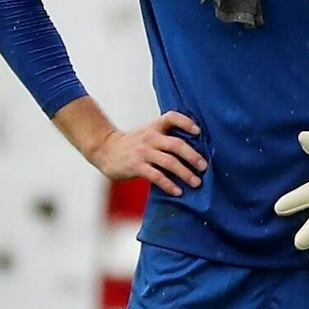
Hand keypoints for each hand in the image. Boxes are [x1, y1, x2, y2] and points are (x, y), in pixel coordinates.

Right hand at [84, 110, 203, 195]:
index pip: (172, 117)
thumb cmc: (132, 144)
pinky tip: (178, 191)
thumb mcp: (147, 133)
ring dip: (185, 173)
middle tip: (204, 167)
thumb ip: (165, 137)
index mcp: (155, 127)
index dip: (186, 122)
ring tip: (196, 182)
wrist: (104, 150)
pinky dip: (169, 185)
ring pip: (169, 162)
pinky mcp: (136, 166)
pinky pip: (156, 176)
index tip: (198, 132)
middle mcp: (150, 138)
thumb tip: (193, 149)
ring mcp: (143, 152)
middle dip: (193, 156)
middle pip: (176, 144)